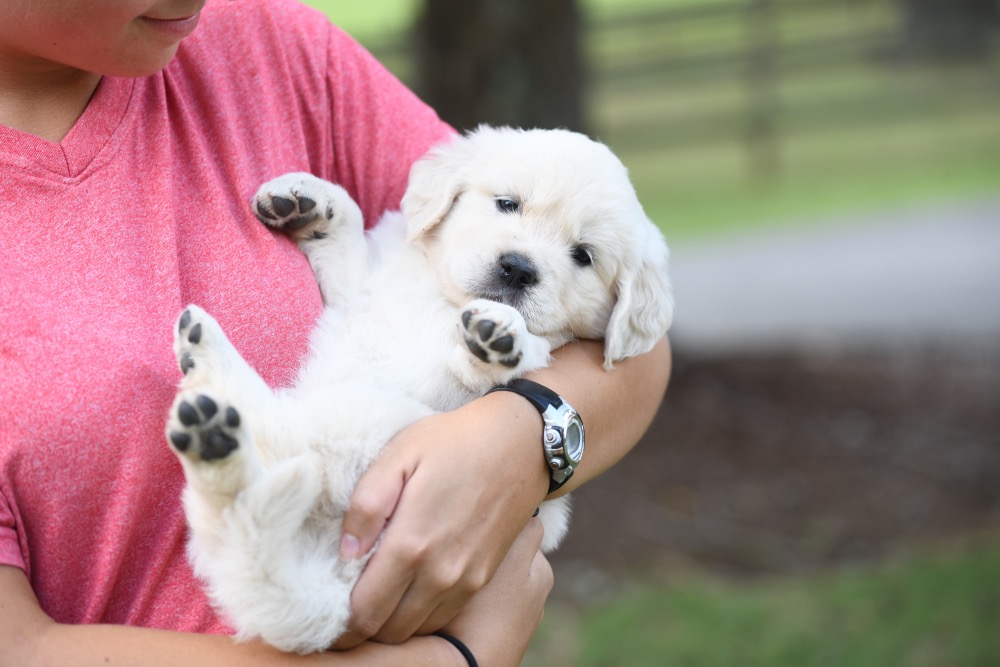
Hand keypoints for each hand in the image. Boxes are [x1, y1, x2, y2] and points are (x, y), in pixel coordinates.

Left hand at [334, 392, 549, 647]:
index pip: (364, 612)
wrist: (521, 443)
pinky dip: (420, 615)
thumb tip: (346, 552)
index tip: (324, 612)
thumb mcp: (400, 454)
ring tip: (375, 598)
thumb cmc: (455, 442)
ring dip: (391, 624)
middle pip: (388, 631)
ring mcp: (466, 580)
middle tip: (343, 606)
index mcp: (412, 543)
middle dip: (361, 627)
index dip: (338, 623)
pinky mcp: (483, 578)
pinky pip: (443, 616)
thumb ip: (367, 504)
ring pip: (417, 629)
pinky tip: (408, 590)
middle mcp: (440, 573)